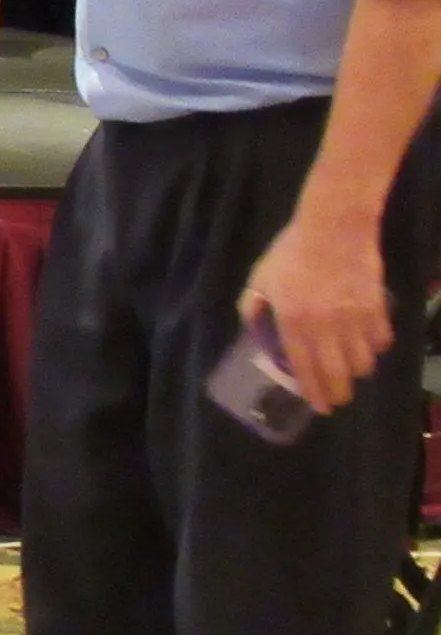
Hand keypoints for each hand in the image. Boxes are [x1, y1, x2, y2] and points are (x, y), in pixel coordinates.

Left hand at [241, 209, 391, 413]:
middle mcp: (326, 327)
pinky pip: (381, 341)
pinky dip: (375, 348)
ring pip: (363, 363)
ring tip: (349, 369)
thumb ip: (253, 306)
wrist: (334, 227)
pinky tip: (368, 345)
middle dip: (338, 393)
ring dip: (356, 372)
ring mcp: (355, 320)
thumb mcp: (260, 277)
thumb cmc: (291, 251)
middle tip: (337, 399)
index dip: (313, 392)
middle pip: (338, 375)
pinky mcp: (377, 310)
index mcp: (293, 322)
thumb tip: (254, 331)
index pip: (304, 369)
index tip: (318, 406)